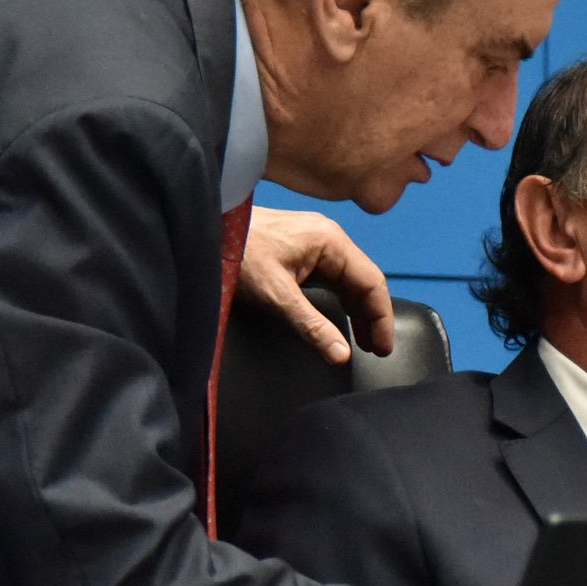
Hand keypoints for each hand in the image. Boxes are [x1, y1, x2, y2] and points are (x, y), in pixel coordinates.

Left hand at [239, 207, 394, 361]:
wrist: (203, 230)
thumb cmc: (237, 254)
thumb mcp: (277, 296)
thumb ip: (312, 326)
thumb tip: (341, 355)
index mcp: (331, 242)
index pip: (373, 282)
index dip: (382, 318)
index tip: (383, 348)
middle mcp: (329, 238)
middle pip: (364, 280)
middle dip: (372, 316)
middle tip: (375, 350)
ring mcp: (315, 241)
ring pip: (348, 279)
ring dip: (357, 309)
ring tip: (362, 340)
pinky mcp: (300, 248)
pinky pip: (331, 276)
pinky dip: (340, 299)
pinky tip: (340, 317)